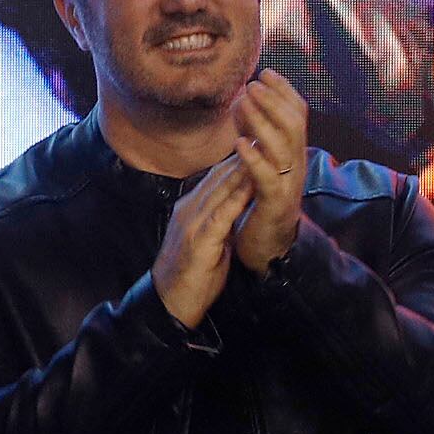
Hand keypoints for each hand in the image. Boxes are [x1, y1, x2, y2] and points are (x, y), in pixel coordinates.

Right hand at [157, 156, 250, 328]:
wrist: (169, 303)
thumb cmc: (191, 275)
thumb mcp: (208, 241)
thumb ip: (219, 220)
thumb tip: (234, 205)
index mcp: (191, 209)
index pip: (216, 176)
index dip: (238, 157)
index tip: (259, 139)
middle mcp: (190, 209)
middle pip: (218, 175)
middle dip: (243, 153)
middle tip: (264, 130)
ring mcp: (193, 223)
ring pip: (219, 188)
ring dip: (242, 167)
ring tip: (262, 147)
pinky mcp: (199, 240)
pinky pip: (221, 213)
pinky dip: (237, 196)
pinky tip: (251, 183)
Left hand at [230, 75, 309, 271]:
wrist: (269, 247)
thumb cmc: (261, 203)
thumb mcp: (262, 164)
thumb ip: (258, 137)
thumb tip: (247, 104)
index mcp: (294, 154)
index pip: (297, 114)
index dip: (284, 91)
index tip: (266, 71)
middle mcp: (296, 165)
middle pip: (294, 124)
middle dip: (274, 99)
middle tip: (253, 83)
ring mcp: (288, 184)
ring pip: (283, 146)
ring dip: (262, 121)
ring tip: (244, 102)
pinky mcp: (275, 204)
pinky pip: (267, 178)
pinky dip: (253, 158)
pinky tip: (239, 144)